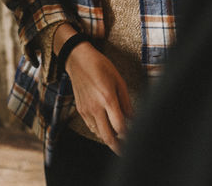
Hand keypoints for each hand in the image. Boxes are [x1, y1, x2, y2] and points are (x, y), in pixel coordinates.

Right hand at [65, 36, 132, 152]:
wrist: (77, 59)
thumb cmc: (100, 66)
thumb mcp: (118, 80)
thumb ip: (126, 102)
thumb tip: (133, 118)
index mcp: (107, 98)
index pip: (120, 126)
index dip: (128, 136)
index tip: (134, 138)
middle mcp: (95, 107)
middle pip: (107, 137)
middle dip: (118, 147)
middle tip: (126, 151)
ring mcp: (86, 110)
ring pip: (98, 134)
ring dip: (109, 139)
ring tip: (118, 139)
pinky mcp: (80, 110)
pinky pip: (91, 127)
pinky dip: (100, 131)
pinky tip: (106, 128)